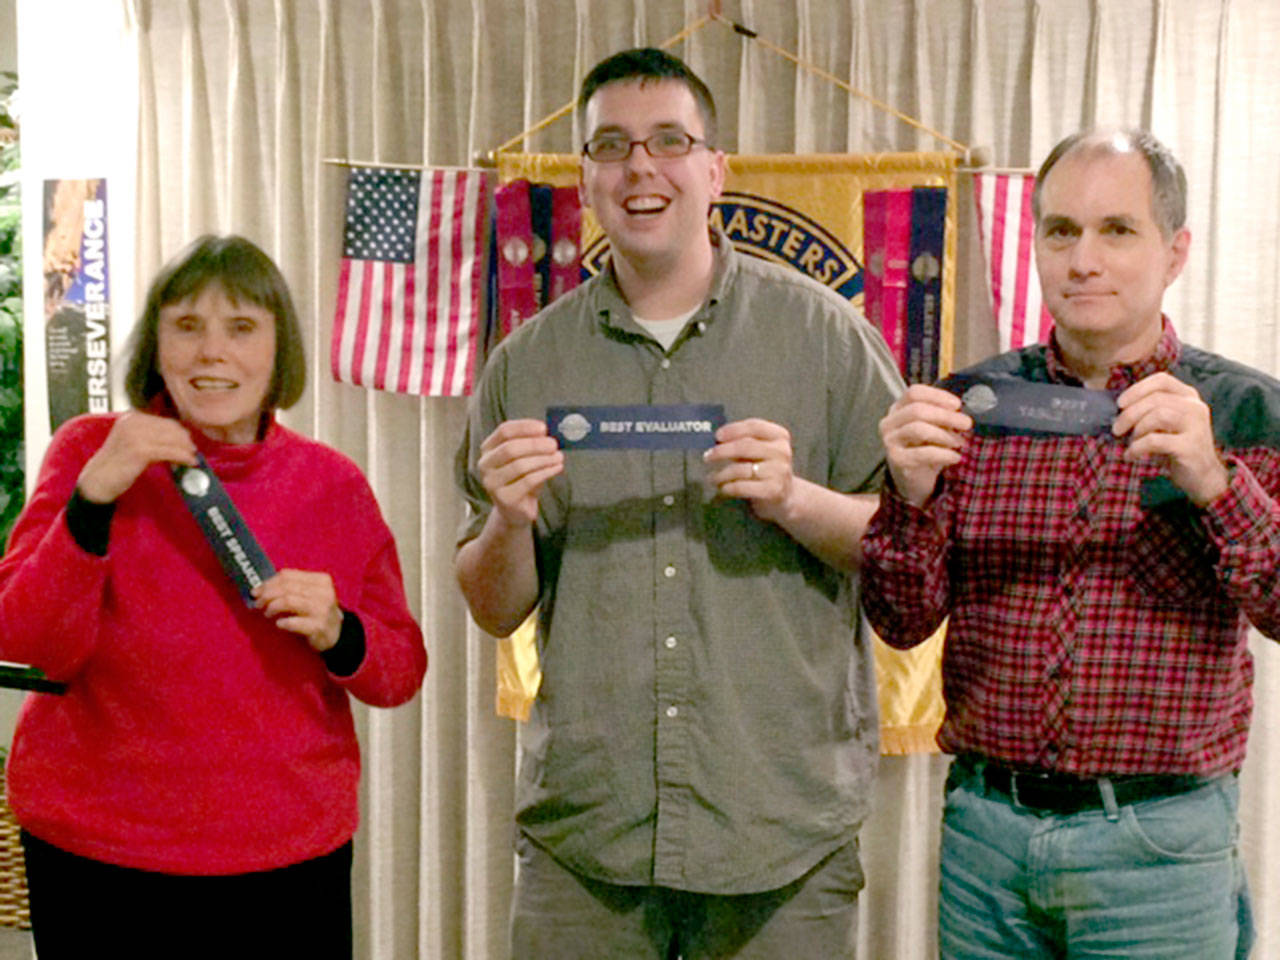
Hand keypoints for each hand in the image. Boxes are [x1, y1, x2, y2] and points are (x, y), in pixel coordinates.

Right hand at [77, 412, 198, 502]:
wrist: (97, 480)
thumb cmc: (119, 463)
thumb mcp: (135, 442)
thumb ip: (154, 437)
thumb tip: (183, 440)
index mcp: (132, 418)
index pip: (165, 422)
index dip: (180, 433)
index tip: (189, 443)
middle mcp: (133, 422)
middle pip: (171, 429)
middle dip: (185, 441)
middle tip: (193, 451)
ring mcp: (135, 435)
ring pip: (172, 440)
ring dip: (186, 450)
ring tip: (193, 458)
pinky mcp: (139, 450)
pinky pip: (169, 452)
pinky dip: (182, 457)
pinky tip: (190, 463)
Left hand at [254, 569, 343, 651]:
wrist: (335, 634)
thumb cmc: (316, 612)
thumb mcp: (310, 594)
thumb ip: (291, 587)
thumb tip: (261, 588)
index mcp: (321, 580)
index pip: (288, 575)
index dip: (268, 583)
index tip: (257, 591)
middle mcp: (324, 592)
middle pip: (286, 587)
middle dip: (267, 595)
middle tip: (258, 603)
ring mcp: (322, 609)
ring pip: (288, 601)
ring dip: (272, 607)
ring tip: (267, 613)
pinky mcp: (318, 626)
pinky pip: (293, 622)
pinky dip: (282, 622)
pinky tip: (280, 624)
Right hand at [476, 419, 563, 527]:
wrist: (516, 510)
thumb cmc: (521, 479)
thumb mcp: (526, 458)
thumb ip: (532, 444)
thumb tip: (547, 434)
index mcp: (488, 449)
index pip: (504, 431)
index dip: (524, 427)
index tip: (544, 428)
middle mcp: (485, 465)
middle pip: (510, 448)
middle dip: (535, 445)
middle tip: (554, 444)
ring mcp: (492, 483)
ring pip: (520, 465)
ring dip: (543, 459)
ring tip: (559, 457)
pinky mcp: (504, 498)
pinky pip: (528, 481)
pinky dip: (546, 472)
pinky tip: (557, 468)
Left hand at [703, 418, 795, 523]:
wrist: (784, 497)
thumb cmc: (765, 469)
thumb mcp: (759, 450)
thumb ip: (743, 441)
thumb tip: (715, 440)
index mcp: (779, 436)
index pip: (754, 426)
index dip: (733, 429)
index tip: (717, 436)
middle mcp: (782, 452)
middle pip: (745, 446)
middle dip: (722, 451)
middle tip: (707, 457)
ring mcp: (779, 471)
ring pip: (741, 469)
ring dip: (721, 474)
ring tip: (711, 477)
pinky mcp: (773, 491)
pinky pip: (742, 486)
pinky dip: (728, 487)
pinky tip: (723, 488)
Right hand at [879, 385, 972, 506]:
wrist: (913, 478)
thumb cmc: (925, 448)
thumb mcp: (934, 428)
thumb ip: (942, 417)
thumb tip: (961, 414)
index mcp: (898, 409)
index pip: (914, 392)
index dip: (937, 395)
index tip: (957, 405)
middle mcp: (889, 422)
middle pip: (917, 409)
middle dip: (945, 416)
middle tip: (966, 423)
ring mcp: (890, 441)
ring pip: (918, 429)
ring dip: (944, 435)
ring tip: (960, 443)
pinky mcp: (896, 459)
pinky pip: (922, 453)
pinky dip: (943, 454)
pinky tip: (956, 457)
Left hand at [1113, 372, 1227, 505]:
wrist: (1202, 476)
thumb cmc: (1176, 446)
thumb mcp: (1166, 423)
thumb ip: (1150, 410)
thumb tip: (1119, 408)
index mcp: (1189, 397)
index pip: (1162, 380)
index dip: (1137, 389)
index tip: (1120, 404)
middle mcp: (1195, 407)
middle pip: (1156, 399)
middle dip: (1130, 413)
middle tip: (1117, 429)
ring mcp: (1196, 426)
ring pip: (1158, 415)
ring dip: (1137, 429)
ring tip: (1131, 442)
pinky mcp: (1191, 446)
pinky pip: (1156, 440)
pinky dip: (1137, 447)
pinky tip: (1131, 455)